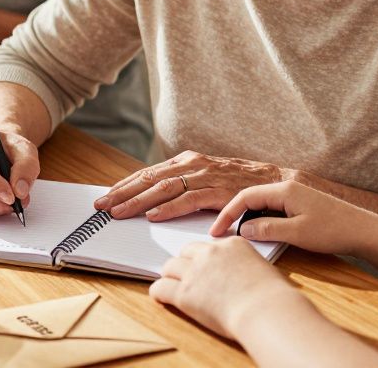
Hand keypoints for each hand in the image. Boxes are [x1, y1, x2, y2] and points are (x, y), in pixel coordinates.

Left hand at [94, 150, 298, 220]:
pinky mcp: (219, 191)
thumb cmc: (238, 185)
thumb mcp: (205, 181)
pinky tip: (153, 216)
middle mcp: (193, 165)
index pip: (148, 174)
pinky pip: (189, 200)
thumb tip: (152, 202)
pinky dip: (169, 208)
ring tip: (119, 212)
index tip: (104, 197)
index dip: (124, 185)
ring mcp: (205, 176)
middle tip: (101, 206)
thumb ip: (182, 187)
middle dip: (123, 193)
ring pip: (164, 188)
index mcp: (187, 161)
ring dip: (139, 201)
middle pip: (150, 179)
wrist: (276, 183)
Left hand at [149, 238, 294, 338]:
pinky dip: (159, 293)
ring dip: (170, 276)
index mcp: (232, 244)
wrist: (266, 310)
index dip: (204, 258)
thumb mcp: (262, 269)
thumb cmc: (272, 297)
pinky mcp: (184, 293)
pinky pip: (160, 288)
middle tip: (186, 276)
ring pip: (170, 266)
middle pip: (186, 252)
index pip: (208, 246)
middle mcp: (211, 253)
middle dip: (185, 263)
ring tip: (171, 285)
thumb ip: (245, 266)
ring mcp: (195, 271)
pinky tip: (161, 298)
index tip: (204, 267)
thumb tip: (241, 275)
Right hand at [210, 180, 377, 258]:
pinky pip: (273, 209)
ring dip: (248, 217)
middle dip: (234, 215)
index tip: (216, 231)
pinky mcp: (302, 205)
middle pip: (251, 197)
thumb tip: (244, 230)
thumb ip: (267, 229)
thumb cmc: (334, 230)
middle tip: (221, 234)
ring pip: (262, 204)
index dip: (227, 214)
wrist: (366, 231)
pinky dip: (261, 219)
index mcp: (284, 190)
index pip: (245, 197)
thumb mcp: (297, 233)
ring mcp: (295, 196)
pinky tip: (260, 232)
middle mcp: (288, 188)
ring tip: (237, 235)